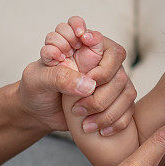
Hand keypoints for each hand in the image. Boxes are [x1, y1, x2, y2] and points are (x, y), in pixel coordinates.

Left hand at [19, 17, 134, 132]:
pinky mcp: (115, 98)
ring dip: (107, 109)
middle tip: (78, 105)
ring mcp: (109, 79)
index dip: (93, 38)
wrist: (38, 114)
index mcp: (78, 46)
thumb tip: (89, 86)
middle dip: (101, 85)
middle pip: (117, 61)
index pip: (94, 35)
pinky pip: (128, 107)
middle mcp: (97, 59)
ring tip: (85, 122)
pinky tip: (100, 130)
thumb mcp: (38, 80)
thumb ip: (60, 77)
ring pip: (126, 87)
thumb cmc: (35, 90)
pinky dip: (116, 121)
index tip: (82, 43)